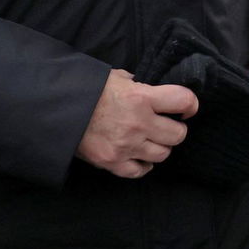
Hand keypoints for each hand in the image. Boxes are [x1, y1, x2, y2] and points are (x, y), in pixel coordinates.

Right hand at [77, 68, 197, 178]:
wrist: (58, 109)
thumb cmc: (89, 89)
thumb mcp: (118, 77)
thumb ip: (139, 84)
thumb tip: (150, 88)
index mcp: (142, 97)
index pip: (184, 101)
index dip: (191, 105)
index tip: (187, 109)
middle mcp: (139, 123)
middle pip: (178, 135)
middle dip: (176, 130)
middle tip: (168, 126)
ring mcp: (127, 146)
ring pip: (162, 155)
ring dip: (161, 148)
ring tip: (152, 140)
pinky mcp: (113, 162)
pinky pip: (140, 171)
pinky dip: (143, 165)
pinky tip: (140, 157)